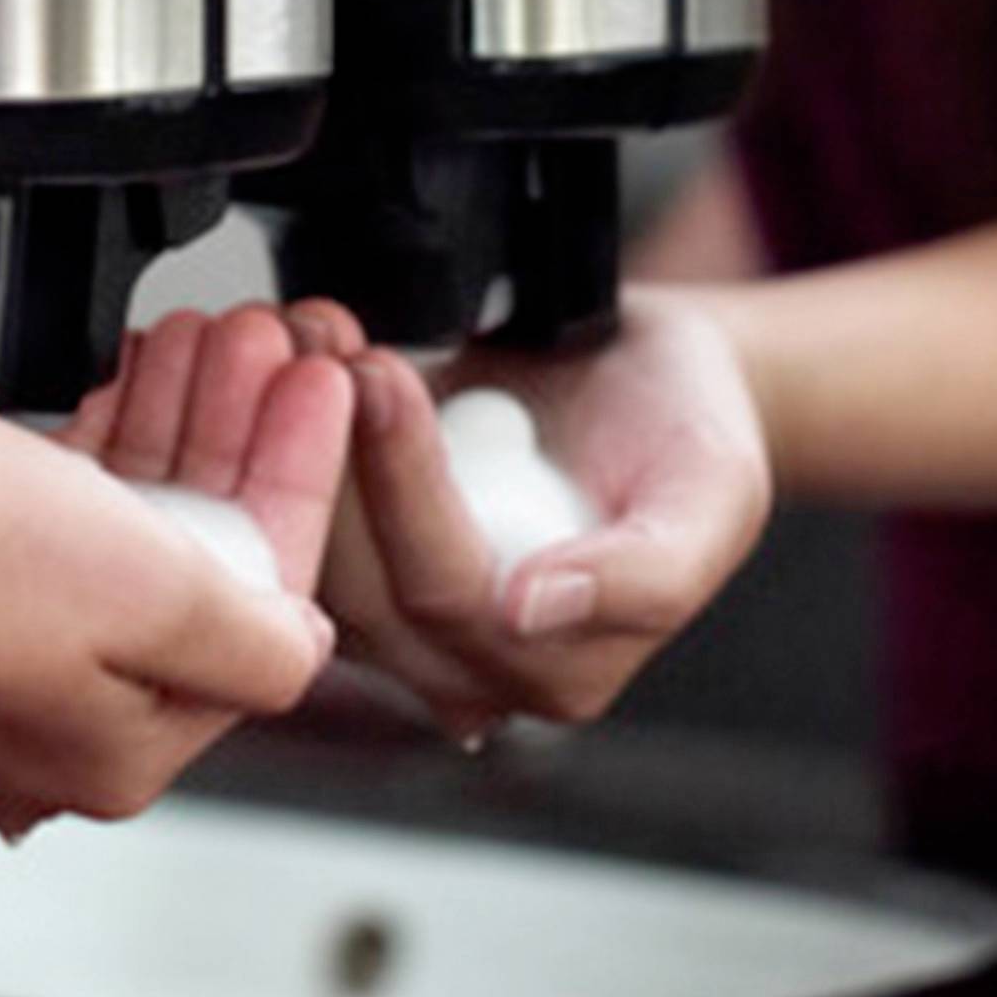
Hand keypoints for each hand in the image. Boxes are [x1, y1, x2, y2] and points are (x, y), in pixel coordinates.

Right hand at [0, 315, 348, 838]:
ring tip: (213, 333)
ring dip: (180, 421)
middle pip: (196, 562)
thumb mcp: (144, 588)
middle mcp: (59, 728)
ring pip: (130, 527)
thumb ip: (252, 632)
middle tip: (273, 342)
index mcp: (119, 749)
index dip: (298, 478)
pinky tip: (133, 374)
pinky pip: (60, 521)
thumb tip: (304, 640)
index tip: (323, 385)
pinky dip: (106, 443)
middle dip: (240, 435)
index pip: (260, 605)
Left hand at [285, 289, 770, 739]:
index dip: (406, 481)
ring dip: (294, 429)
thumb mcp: (713, 491)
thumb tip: (532, 609)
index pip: (445, 591)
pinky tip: (292, 347)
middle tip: (321, 337)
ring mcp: (401, 605)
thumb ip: (646, 575)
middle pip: (359, 576)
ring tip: (302, 326)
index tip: (382, 374)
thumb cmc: (692, 432)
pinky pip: (298, 508)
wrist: (651, 373)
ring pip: (312, 546)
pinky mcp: (357, 549)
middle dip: (335, 443)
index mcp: (557, 670)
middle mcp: (465, 660)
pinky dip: (283, 427)